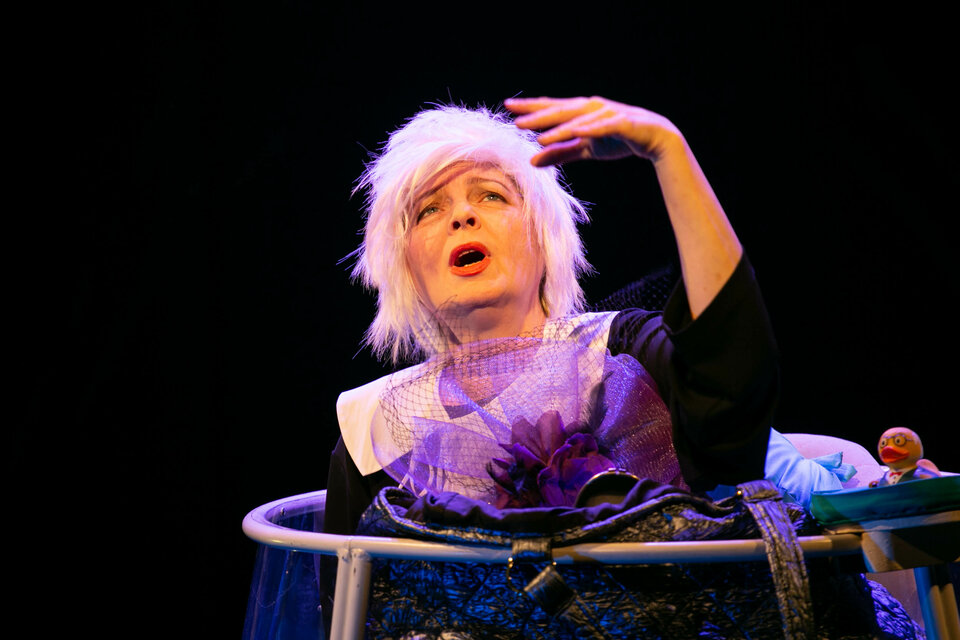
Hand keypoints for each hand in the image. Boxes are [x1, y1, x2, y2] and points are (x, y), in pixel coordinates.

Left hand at [504, 96, 682, 166]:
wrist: (653, 137)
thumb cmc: (616, 139)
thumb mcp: (584, 149)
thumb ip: (559, 153)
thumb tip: (531, 161)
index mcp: (580, 112)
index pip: (550, 109)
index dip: (530, 108)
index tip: (508, 107)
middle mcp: (590, 108)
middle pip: (560, 111)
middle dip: (538, 115)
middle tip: (516, 120)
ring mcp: (606, 114)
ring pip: (579, 120)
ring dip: (560, 128)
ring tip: (540, 137)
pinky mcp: (621, 123)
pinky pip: (602, 127)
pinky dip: (589, 130)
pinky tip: (577, 133)